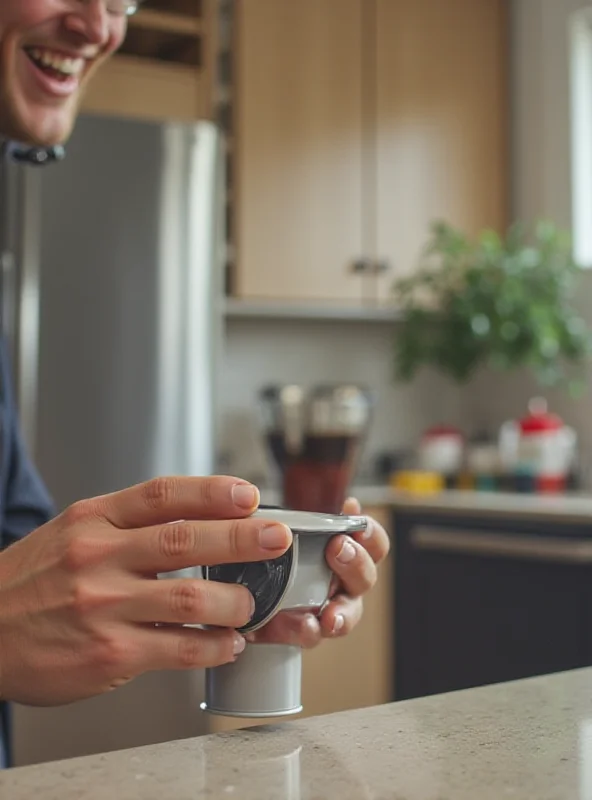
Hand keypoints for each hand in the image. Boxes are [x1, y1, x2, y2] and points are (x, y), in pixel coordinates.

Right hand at [0, 476, 291, 705]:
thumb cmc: (34, 580)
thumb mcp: (73, 532)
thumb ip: (129, 524)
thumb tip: (200, 519)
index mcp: (94, 520)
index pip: (162, 494)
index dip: (212, 491)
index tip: (249, 494)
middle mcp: (99, 557)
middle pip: (186, 540)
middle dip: (241, 538)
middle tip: (275, 538)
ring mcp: (103, 606)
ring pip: (190, 599)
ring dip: (234, 602)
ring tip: (252, 605)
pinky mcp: (108, 653)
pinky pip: (177, 648)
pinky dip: (212, 646)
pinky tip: (226, 643)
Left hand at [246, 497, 389, 647]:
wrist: (241, 581)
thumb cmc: (278, 549)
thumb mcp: (292, 526)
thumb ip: (319, 518)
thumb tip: (351, 504)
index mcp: (348, 554)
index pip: (374, 544)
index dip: (371, 534)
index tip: (358, 524)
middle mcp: (344, 584)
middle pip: (365, 577)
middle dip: (355, 563)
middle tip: (337, 550)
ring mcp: (327, 611)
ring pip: (346, 616)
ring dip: (340, 615)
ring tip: (329, 617)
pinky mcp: (301, 631)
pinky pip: (309, 635)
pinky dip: (302, 631)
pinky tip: (294, 624)